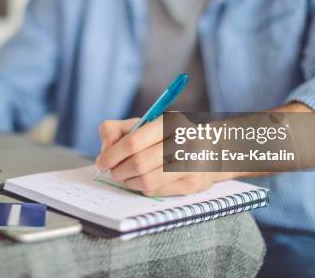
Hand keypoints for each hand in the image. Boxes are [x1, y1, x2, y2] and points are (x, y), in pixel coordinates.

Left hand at [95, 117, 227, 195]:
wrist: (211, 149)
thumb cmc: (170, 136)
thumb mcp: (146, 124)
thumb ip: (119, 129)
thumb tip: (106, 144)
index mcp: (170, 122)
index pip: (134, 141)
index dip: (113, 154)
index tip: (102, 161)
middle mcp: (184, 142)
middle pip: (139, 163)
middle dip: (119, 170)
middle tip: (113, 171)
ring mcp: (190, 164)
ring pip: (147, 181)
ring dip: (129, 181)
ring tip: (126, 176)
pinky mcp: (192, 183)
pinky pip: (156, 192)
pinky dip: (143, 188)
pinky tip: (143, 181)